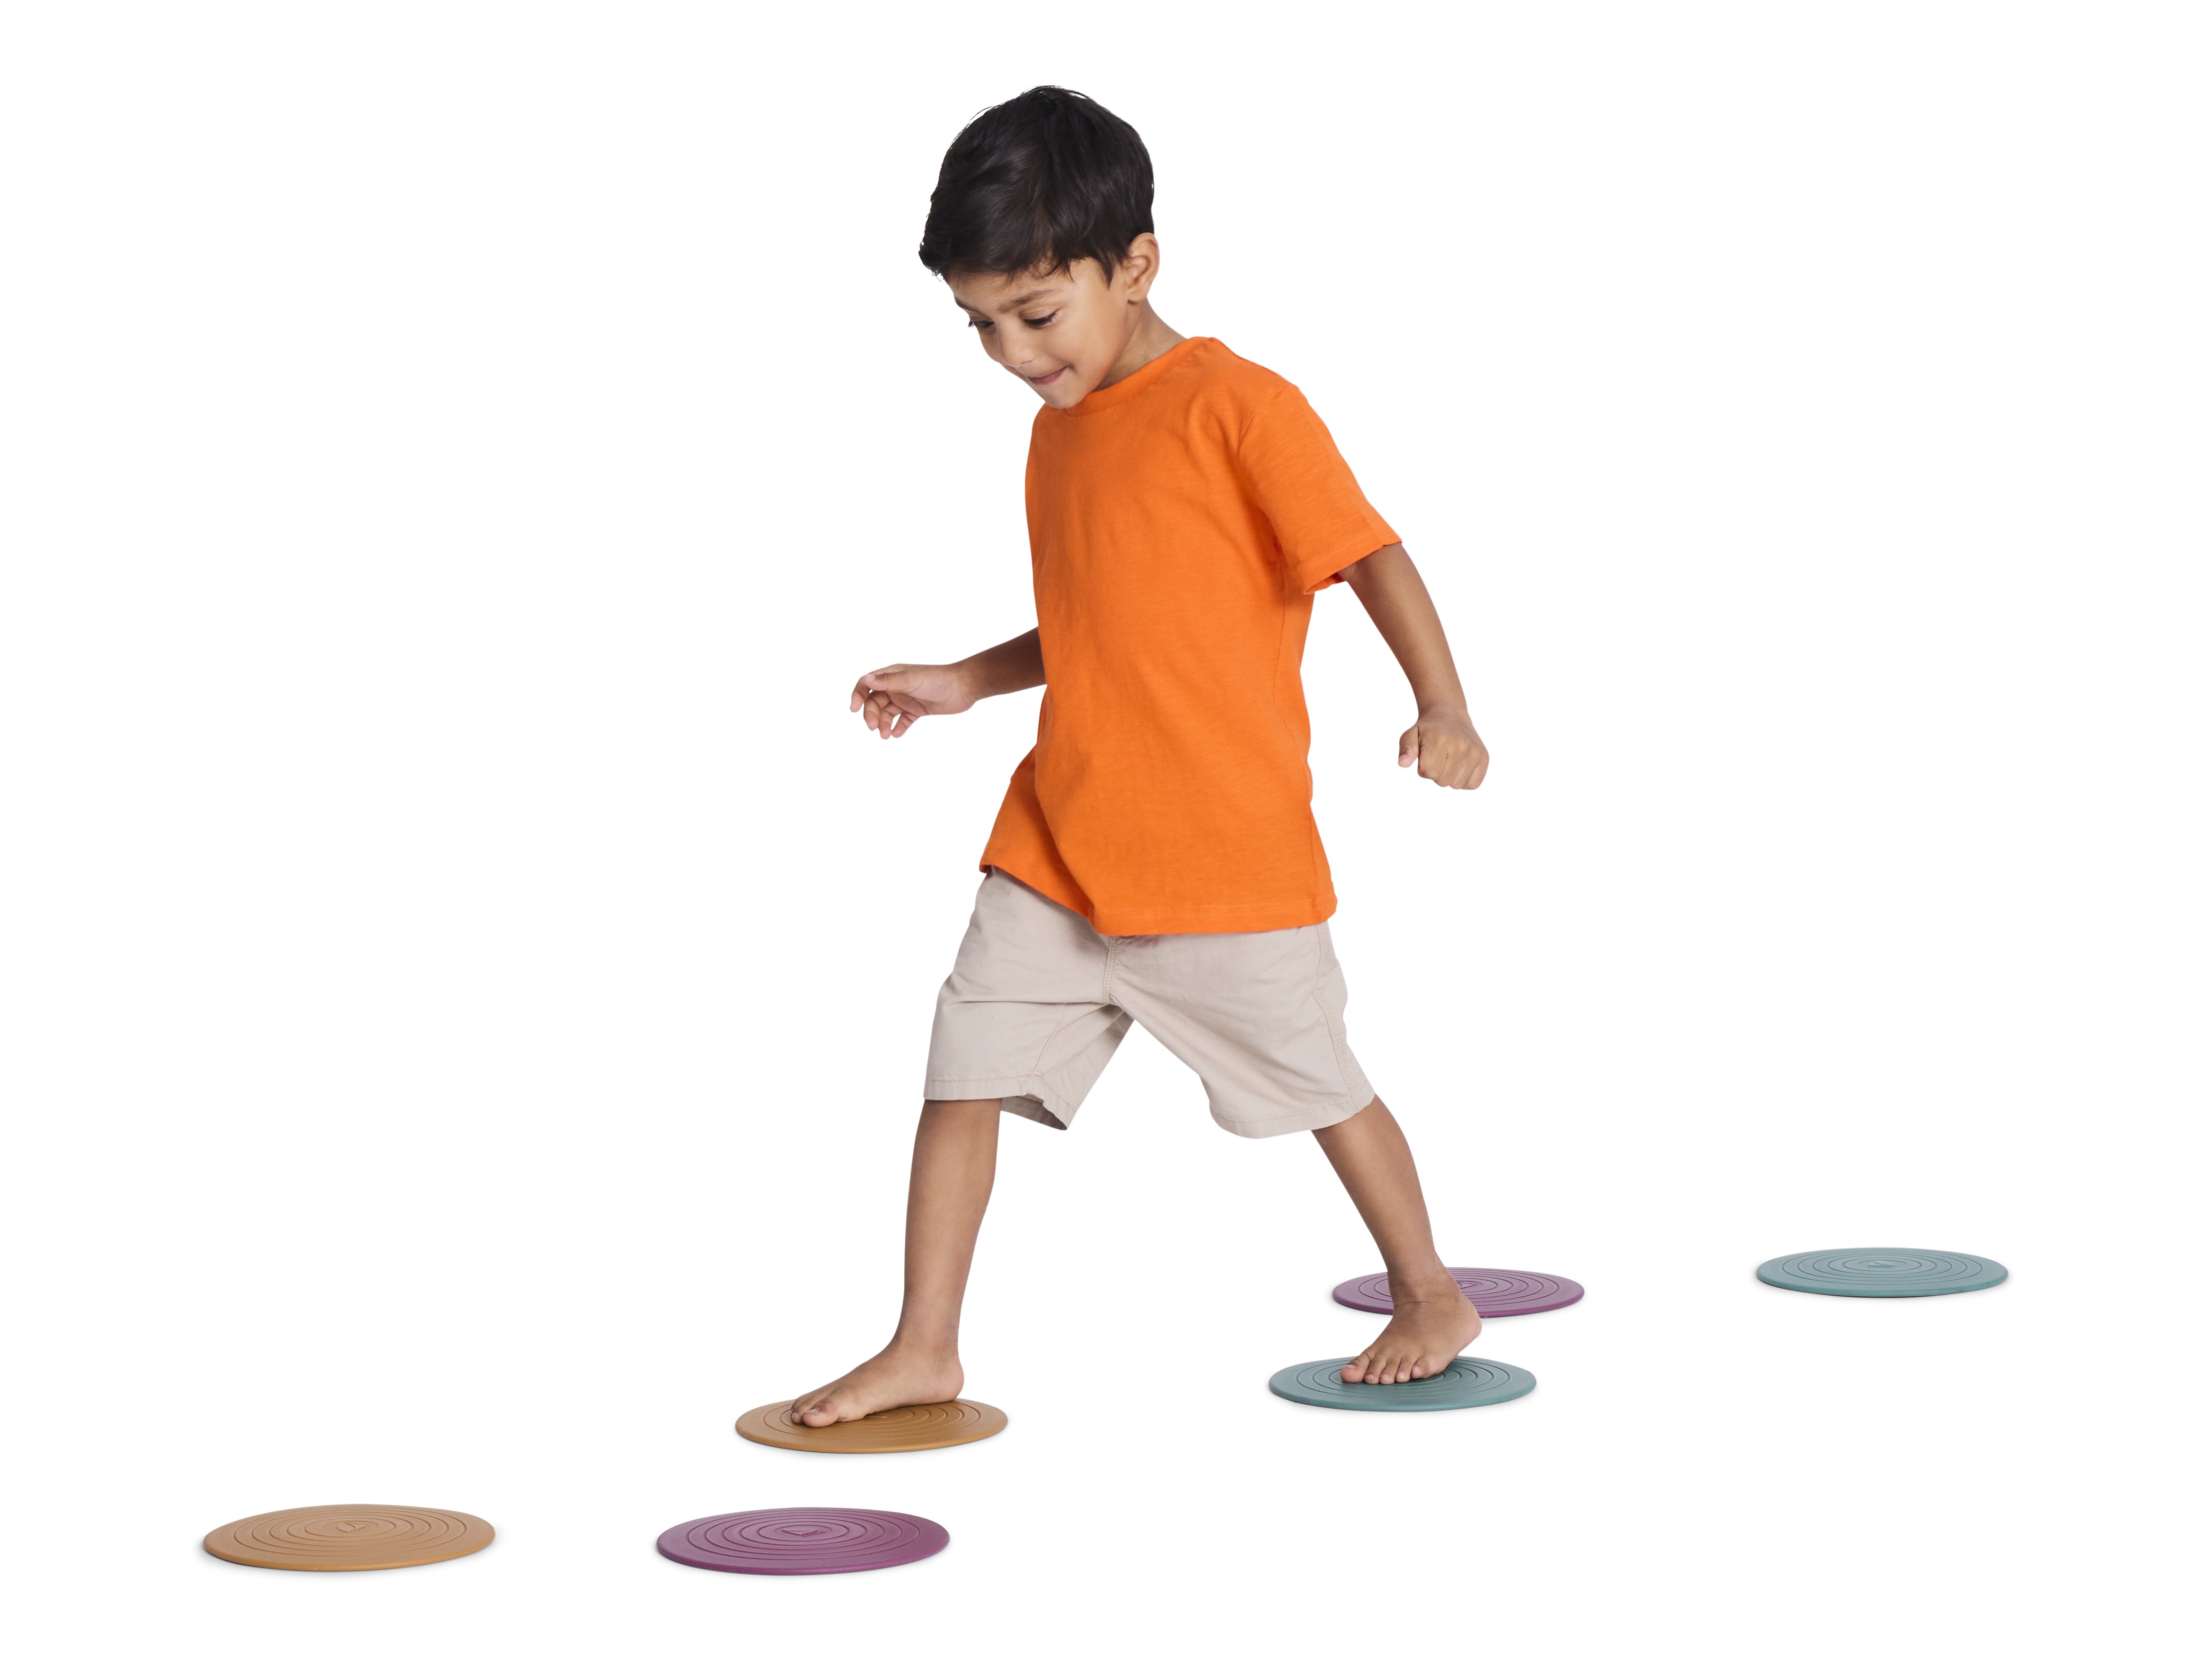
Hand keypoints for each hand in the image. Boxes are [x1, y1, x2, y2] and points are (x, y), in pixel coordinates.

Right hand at [849, 662, 977, 738]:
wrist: (963, 687)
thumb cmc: (937, 679)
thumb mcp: (910, 679)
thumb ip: (888, 681)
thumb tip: (866, 679)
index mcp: (892, 675)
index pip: (867, 684)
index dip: (858, 695)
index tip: (853, 709)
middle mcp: (896, 686)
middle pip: (875, 702)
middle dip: (871, 715)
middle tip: (874, 728)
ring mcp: (906, 699)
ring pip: (887, 713)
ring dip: (883, 724)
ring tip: (885, 735)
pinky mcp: (916, 710)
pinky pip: (902, 721)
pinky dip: (897, 728)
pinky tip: (895, 735)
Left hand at [1398, 706, 1488, 788]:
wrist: (1450, 714)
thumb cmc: (1427, 729)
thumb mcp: (1410, 735)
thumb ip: (1406, 749)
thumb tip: (1402, 764)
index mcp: (1440, 739)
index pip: (1428, 772)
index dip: (1424, 768)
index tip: (1426, 756)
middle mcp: (1460, 745)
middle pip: (1442, 781)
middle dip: (1436, 773)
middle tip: (1439, 757)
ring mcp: (1474, 752)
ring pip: (1457, 785)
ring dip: (1450, 778)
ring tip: (1449, 760)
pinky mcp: (1484, 758)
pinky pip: (1472, 785)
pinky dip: (1464, 780)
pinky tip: (1460, 766)